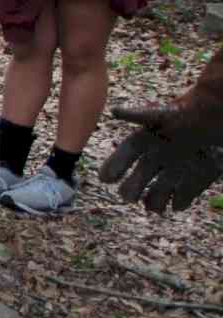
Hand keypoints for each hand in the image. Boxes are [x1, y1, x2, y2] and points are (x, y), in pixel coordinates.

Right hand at [99, 85, 222, 212]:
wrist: (220, 116)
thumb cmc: (192, 113)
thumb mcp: (164, 113)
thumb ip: (139, 115)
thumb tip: (114, 110)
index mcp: (146, 140)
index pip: (124, 156)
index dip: (113, 167)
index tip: (105, 179)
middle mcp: (158, 158)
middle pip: (137, 180)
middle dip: (130, 190)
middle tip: (129, 197)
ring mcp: (176, 171)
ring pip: (157, 194)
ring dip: (153, 202)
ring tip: (153, 207)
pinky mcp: (195, 180)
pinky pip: (182, 198)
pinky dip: (179, 202)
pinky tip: (177, 202)